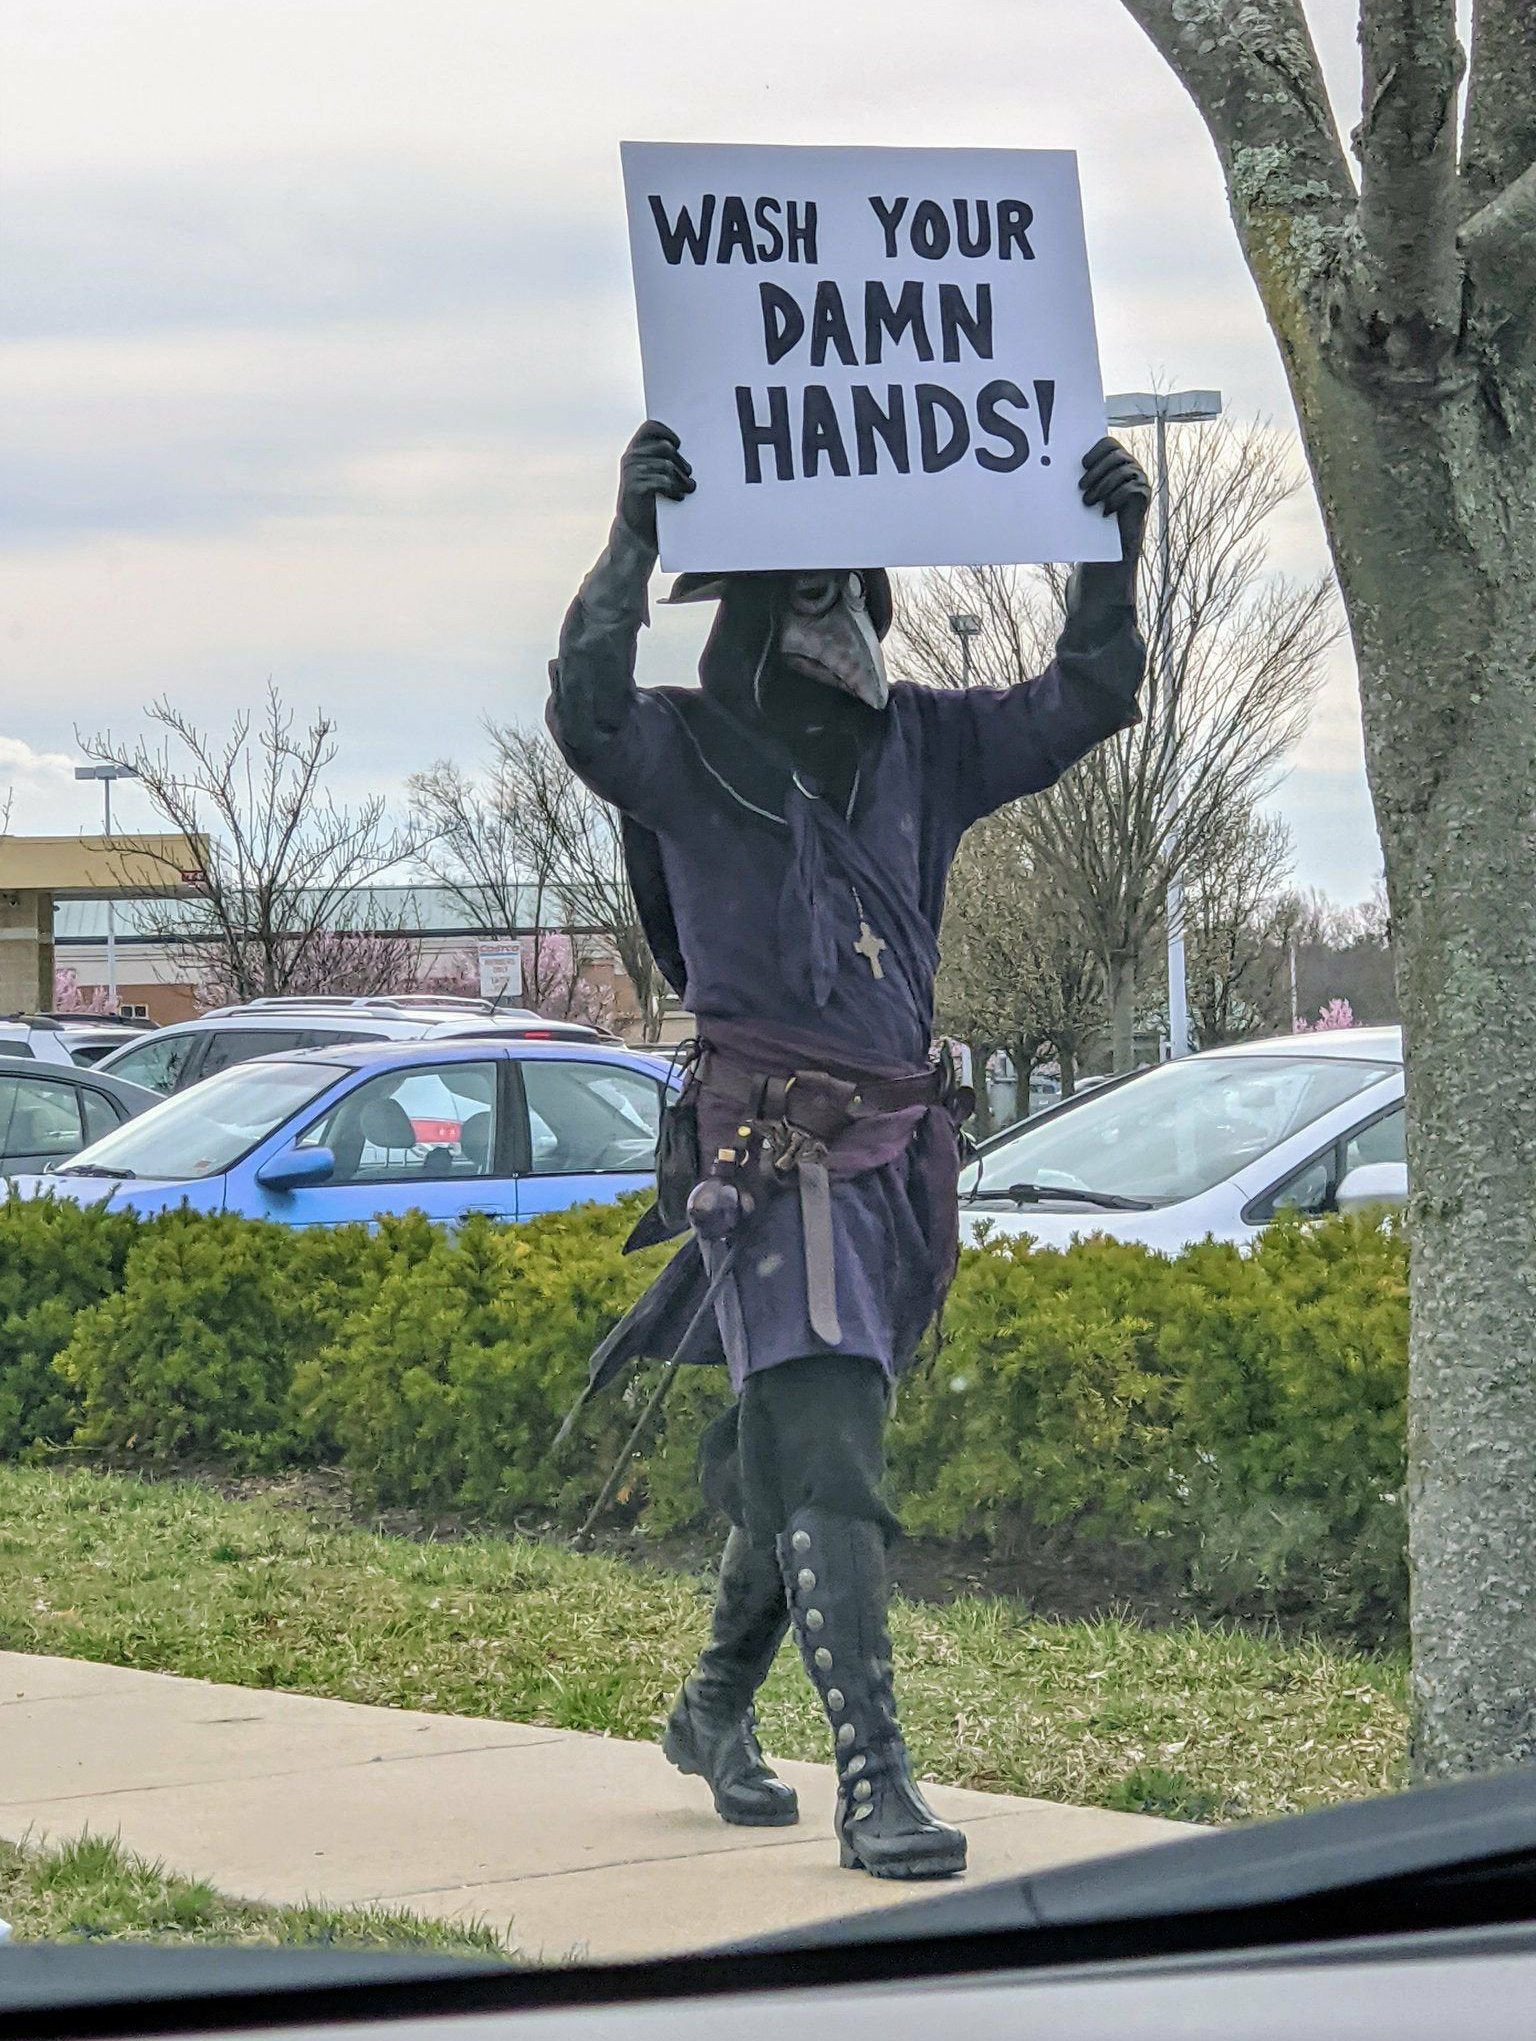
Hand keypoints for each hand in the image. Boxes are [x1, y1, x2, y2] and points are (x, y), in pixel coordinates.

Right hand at [616, 420, 694, 547]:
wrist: (637, 532)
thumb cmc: (652, 502)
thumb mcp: (657, 476)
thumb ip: (666, 459)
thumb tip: (692, 448)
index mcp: (636, 451)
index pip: (650, 427)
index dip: (668, 432)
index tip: (680, 445)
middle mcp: (631, 458)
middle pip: (665, 447)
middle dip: (681, 462)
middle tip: (689, 475)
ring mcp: (631, 472)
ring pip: (667, 465)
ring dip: (682, 478)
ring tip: (688, 488)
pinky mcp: (634, 488)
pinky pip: (662, 481)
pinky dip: (675, 489)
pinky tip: (678, 496)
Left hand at [1080, 437, 1150, 556]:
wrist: (1119, 536)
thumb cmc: (1101, 509)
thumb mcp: (1093, 489)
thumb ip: (1086, 476)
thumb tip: (1061, 466)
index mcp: (1119, 459)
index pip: (1109, 443)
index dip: (1096, 451)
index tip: (1083, 464)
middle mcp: (1132, 465)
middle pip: (1115, 456)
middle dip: (1096, 472)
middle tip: (1081, 486)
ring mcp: (1140, 478)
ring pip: (1121, 473)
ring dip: (1101, 487)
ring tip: (1088, 501)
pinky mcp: (1144, 494)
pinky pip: (1129, 489)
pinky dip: (1114, 499)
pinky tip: (1105, 510)